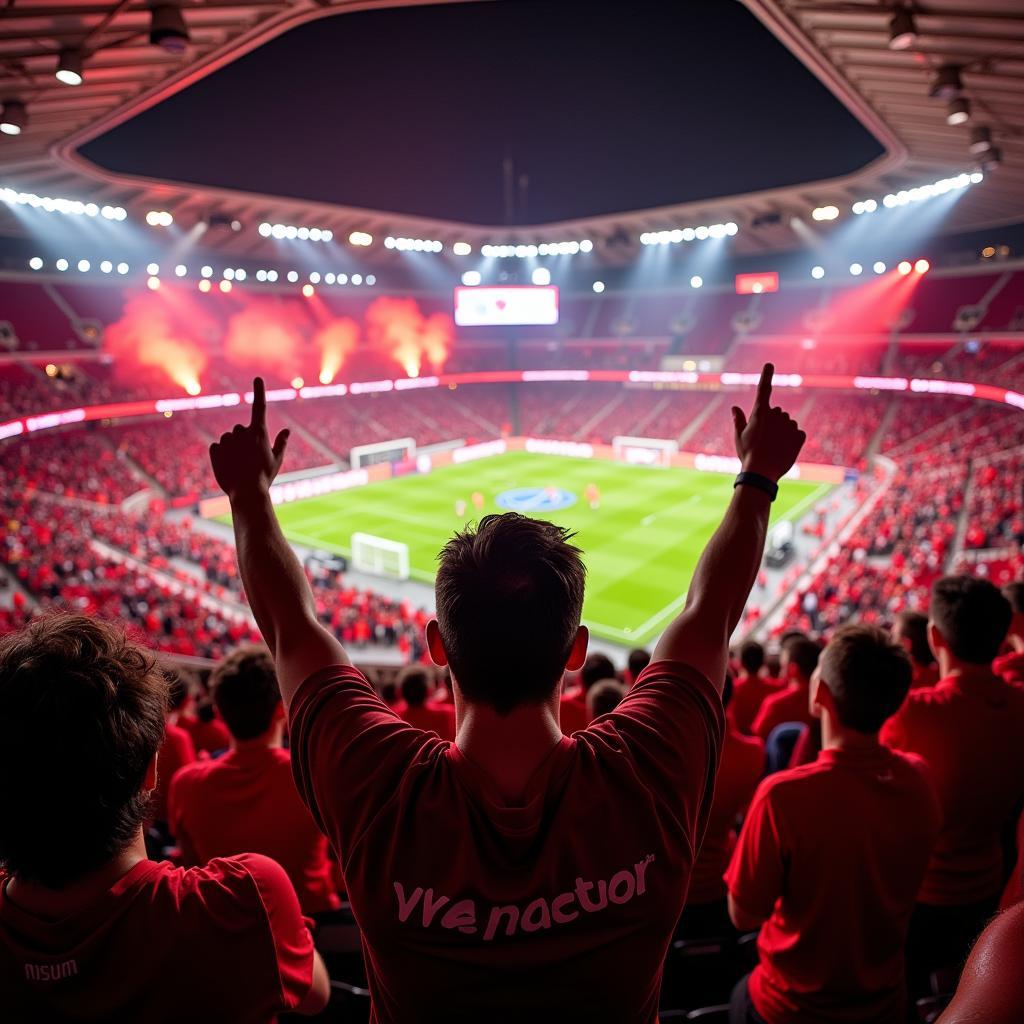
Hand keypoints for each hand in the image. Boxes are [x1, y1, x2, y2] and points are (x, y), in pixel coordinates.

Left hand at [209, 377, 289, 499]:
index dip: (259, 391)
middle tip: (249, 459)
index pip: (260, 406)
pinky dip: (220, 455)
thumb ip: (281, 443)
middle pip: (240, 429)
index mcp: (259, 432)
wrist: (247, 493)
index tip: (257, 378)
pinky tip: (227, 466)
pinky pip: (216, 447)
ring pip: (227, 439)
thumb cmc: (264, 477)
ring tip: (238, 465)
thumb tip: (287, 431)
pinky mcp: (215, 449)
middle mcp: (242, 432)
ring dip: (231, 448)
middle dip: (242, 440)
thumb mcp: (276, 461)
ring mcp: (227, 440)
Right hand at [731, 363, 805, 481]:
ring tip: (773, 448)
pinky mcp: (800, 435)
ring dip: (783, 433)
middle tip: (763, 440)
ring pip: (788, 424)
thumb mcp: (739, 437)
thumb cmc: (747, 454)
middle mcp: (776, 415)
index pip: (763, 390)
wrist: (762, 473)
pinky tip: (784, 451)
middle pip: (777, 414)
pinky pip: (797, 434)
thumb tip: (734, 407)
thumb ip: (739, 420)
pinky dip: (793, 441)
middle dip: (773, 423)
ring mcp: (789, 424)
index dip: (766, 375)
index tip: (769, 364)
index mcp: (760, 413)